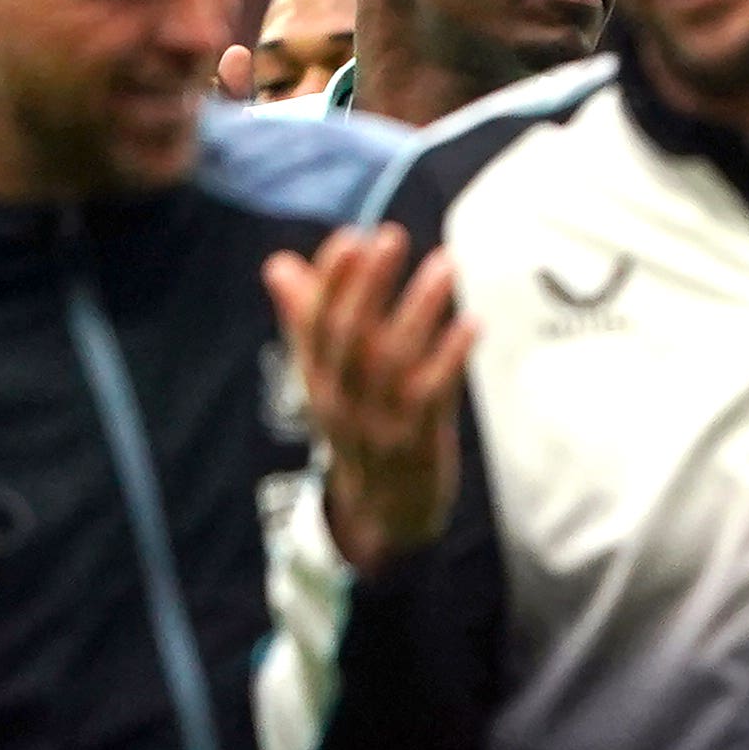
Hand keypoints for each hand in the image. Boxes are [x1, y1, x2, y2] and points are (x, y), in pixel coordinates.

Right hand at [261, 224, 472, 563]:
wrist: (383, 512)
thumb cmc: (360, 425)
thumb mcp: (329, 377)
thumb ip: (307, 320)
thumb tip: (277, 264)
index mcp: (318, 379)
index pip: (316, 323)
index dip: (331, 281)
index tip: (351, 237)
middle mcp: (341, 399)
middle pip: (349, 337)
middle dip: (368, 285)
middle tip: (390, 238)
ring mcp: (378, 423)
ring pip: (393, 362)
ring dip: (419, 309)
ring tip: (445, 264)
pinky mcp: (417, 443)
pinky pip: (433, 397)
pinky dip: (451, 358)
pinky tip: (471, 323)